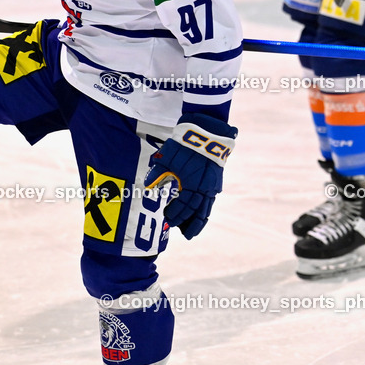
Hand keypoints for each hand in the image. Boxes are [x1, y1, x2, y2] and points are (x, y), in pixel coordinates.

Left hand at [144, 114, 236, 239]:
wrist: (207, 131)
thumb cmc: (184, 143)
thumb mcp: (168, 157)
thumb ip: (158, 173)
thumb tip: (148, 187)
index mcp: (191, 183)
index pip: (182, 205)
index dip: (175, 214)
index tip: (167, 219)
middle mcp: (203, 187)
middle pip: (195, 211)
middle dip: (186, 222)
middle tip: (178, 231)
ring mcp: (212, 185)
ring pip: (205, 209)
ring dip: (198, 222)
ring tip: (192, 233)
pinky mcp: (216, 181)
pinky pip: (210, 202)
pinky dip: (205, 211)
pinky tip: (201, 216)